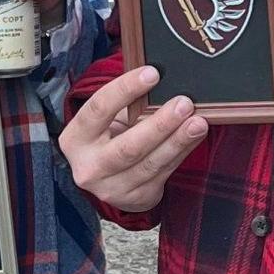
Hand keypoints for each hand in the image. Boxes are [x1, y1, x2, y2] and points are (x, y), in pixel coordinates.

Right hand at [59, 65, 207, 213]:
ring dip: (178, 141)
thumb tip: (161, 81)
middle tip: (184, 104)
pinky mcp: (135, 199)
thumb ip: (126, 105)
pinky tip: (194, 136)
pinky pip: (163, 173)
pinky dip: (182, 153)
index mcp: (76, 139)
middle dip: (159, 124)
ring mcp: (111, 188)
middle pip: (127, 147)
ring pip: (150, 164)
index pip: (98, 109)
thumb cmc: (108, 136)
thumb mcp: (107, 120)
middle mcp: (89, 167)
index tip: (153, 73)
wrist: (107, 178)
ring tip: (198, 122)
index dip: (125, 90)